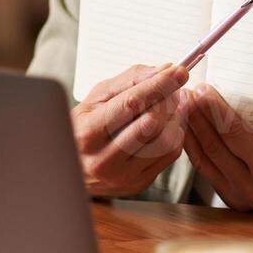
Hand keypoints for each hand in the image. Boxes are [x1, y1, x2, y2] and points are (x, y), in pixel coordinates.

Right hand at [73, 63, 189, 197]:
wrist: (74, 166)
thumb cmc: (86, 125)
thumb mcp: (98, 97)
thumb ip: (131, 79)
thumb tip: (165, 69)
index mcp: (88, 133)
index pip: (130, 104)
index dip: (158, 85)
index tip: (178, 71)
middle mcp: (103, 159)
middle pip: (150, 123)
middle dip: (168, 98)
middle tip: (174, 85)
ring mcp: (122, 175)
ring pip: (165, 141)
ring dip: (176, 116)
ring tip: (174, 102)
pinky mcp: (138, 183)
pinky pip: (169, 154)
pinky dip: (177, 132)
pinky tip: (171, 120)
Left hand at [182, 83, 252, 216]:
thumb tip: (237, 95)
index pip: (235, 134)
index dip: (216, 109)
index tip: (204, 89)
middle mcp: (251, 187)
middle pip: (214, 145)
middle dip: (197, 115)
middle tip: (187, 93)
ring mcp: (238, 196)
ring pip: (205, 158)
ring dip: (191, 130)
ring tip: (182, 107)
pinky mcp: (230, 200)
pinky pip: (206, 170)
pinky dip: (194, 148)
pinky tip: (188, 132)